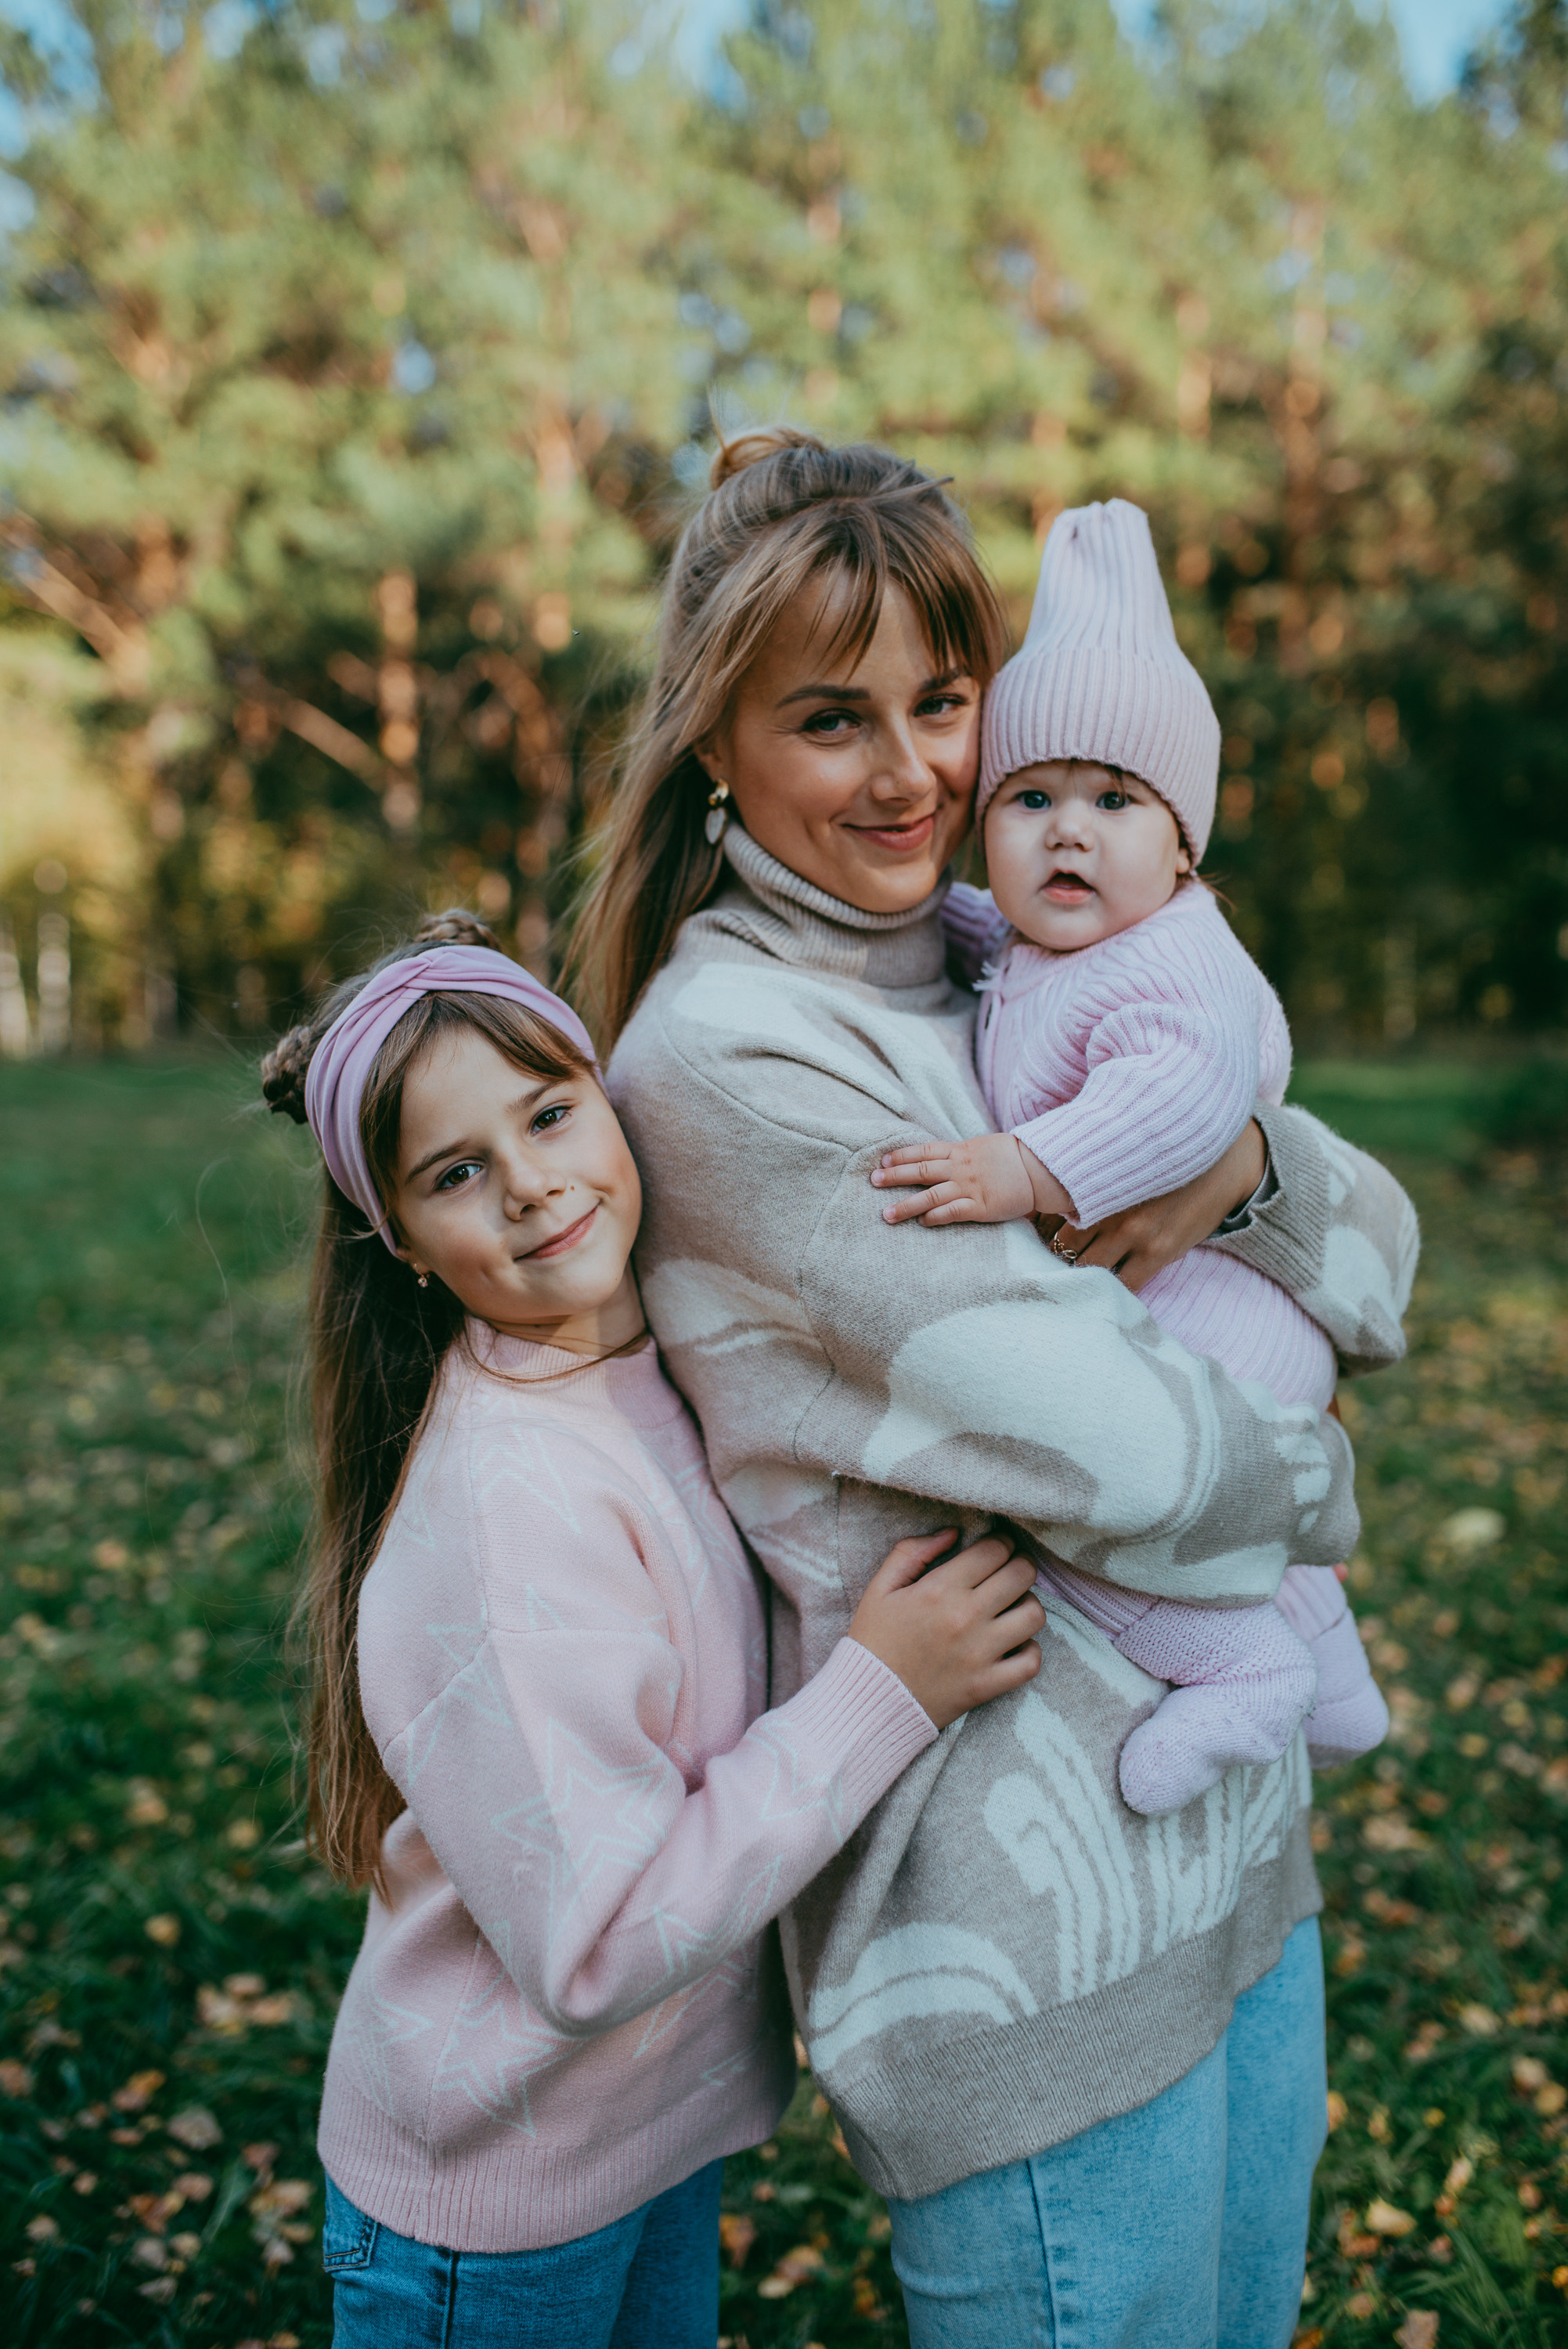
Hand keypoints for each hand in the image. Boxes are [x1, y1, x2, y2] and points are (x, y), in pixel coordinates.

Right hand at [848, 1531, 1045, 1728]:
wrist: (869, 1700)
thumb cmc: (874, 1640)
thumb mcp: (881, 1587)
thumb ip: (912, 1551)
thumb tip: (953, 1533)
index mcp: (940, 1589)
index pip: (994, 1550)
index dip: (1001, 1542)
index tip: (995, 1548)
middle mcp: (966, 1617)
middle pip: (1022, 1575)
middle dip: (1020, 1565)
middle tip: (1009, 1571)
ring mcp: (980, 1653)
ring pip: (1034, 1615)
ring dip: (1027, 1605)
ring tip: (1012, 1608)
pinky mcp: (987, 1685)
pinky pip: (1031, 1662)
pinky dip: (1029, 1651)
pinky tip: (1014, 1645)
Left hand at [871, 1134, 1072, 1225]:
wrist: (1041, 1167)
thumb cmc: (1014, 1158)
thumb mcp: (984, 1147)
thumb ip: (962, 1154)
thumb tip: (943, 1159)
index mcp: (961, 1150)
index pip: (924, 1150)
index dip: (902, 1155)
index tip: (883, 1160)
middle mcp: (961, 1167)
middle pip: (921, 1171)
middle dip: (895, 1176)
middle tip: (873, 1181)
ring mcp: (970, 1187)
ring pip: (931, 1195)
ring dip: (906, 1205)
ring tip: (886, 1214)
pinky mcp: (981, 1206)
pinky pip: (953, 1212)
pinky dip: (935, 1217)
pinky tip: (921, 1222)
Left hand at [1047, 1120, 1266, 1292]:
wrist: (1224, 1161)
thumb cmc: (1163, 1158)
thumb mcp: (1120, 1159)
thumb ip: (1087, 1178)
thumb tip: (1049, 1203)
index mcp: (1094, 1183)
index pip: (1048, 1219)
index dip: (1040, 1233)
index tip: (1037, 1240)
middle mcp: (1109, 1208)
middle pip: (1061, 1248)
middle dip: (1053, 1259)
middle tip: (1050, 1266)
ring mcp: (1135, 1233)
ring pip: (1089, 1270)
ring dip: (1079, 1276)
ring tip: (1076, 1278)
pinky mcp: (1160, 1252)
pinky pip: (1125, 1285)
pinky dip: (1111, 1290)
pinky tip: (1105, 1289)